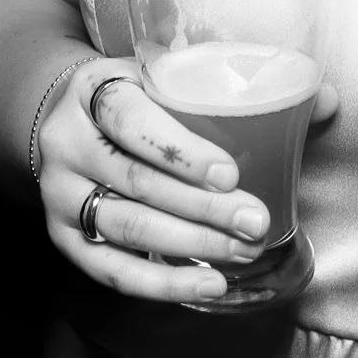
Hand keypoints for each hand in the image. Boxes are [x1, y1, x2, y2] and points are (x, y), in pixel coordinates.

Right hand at [36, 59, 268, 303]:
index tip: (229, 175)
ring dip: (193, 245)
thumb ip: (205, 88)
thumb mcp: (153, 74)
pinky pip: (114, 270)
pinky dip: (164, 283)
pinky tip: (209, 283)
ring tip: (243, 251)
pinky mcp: (65, 239)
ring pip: (129, 227)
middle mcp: (66, 144)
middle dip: (203, 208)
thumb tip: (298, 104)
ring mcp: (60, 196)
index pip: (131, 120)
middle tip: (254, 222)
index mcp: (90, 91)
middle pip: (137, 181)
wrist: (68, 121)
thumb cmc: (131, 96)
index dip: (180, 151)